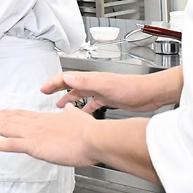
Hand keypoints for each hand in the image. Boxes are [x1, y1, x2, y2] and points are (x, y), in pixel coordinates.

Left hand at [0, 105, 97, 167]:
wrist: (93, 138)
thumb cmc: (89, 131)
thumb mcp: (78, 118)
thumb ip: (71, 114)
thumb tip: (70, 108)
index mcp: (45, 119)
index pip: (21, 114)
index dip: (7, 113)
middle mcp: (35, 124)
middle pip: (8, 118)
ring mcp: (32, 134)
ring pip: (4, 128)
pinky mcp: (33, 145)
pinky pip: (9, 144)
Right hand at [42, 72, 165, 113]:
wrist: (149, 94)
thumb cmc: (132, 88)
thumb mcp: (105, 85)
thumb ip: (86, 81)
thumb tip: (67, 78)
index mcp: (91, 79)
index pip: (66, 78)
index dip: (53, 83)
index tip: (43, 88)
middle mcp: (94, 83)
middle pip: (71, 84)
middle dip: (57, 88)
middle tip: (46, 93)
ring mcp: (101, 91)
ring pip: (80, 94)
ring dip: (69, 99)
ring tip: (60, 106)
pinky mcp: (108, 99)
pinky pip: (92, 103)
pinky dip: (85, 108)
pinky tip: (83, 115)